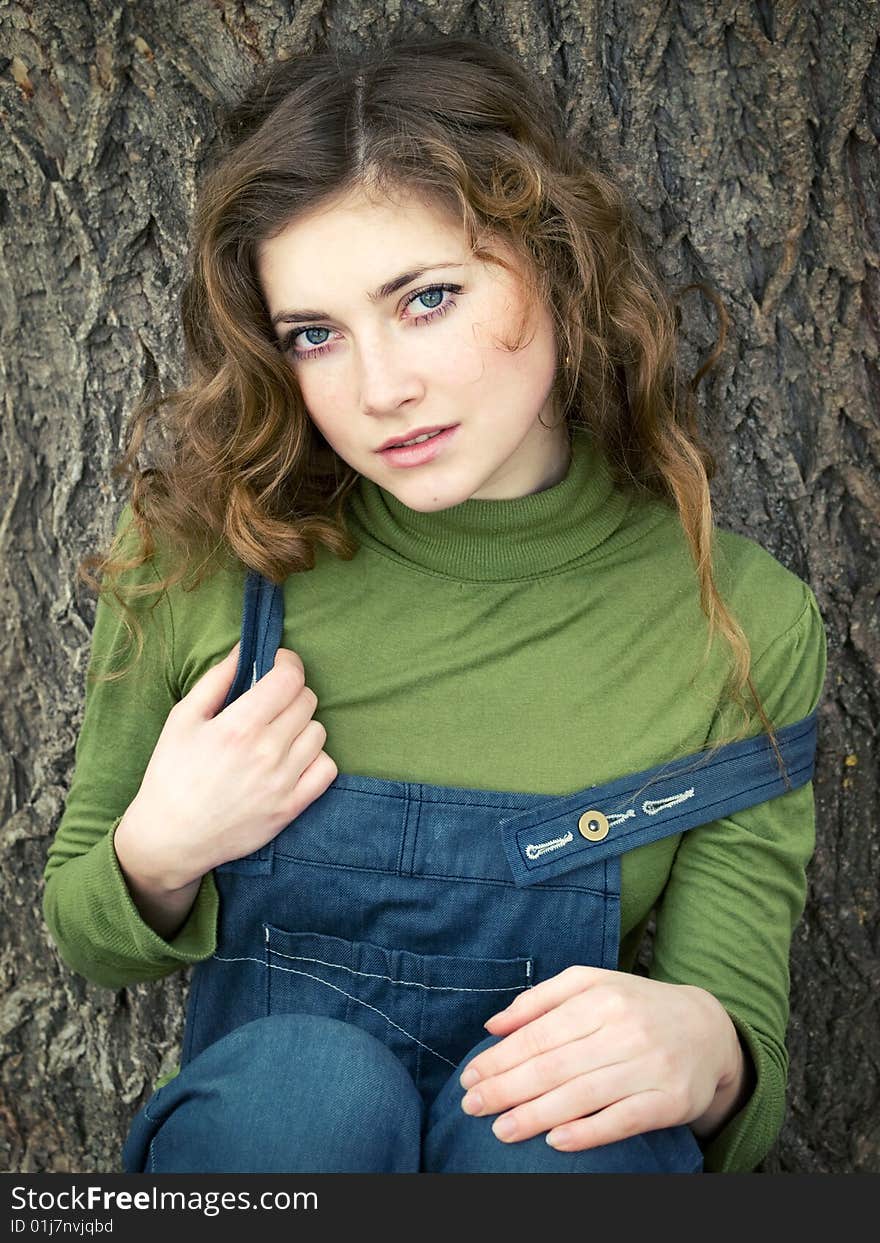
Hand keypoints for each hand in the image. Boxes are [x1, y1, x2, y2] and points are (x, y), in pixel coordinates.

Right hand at [119, 641, 337, 889]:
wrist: (170, 838)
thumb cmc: (171, 774)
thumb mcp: (183, 719)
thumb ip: (217, 679)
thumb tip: (244, 649)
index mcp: (238, 726)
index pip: (289, 678)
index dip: (287, 663)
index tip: (278, 664)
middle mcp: (266, 752)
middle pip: (307, 701)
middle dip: (291, 693)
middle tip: (271, 702)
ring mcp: (283, 782)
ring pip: (319, 732)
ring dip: (302, 725)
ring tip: (278, 733)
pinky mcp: (292, 808)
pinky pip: (327, 769)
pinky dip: (315, 758)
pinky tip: (293, 758)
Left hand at [457, 965, 744, 1151]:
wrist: (708, 1030)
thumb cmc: (636, 1007)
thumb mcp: (592, 984)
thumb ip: (541, 1000)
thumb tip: (492, 1026)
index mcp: (602, 998)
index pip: (541, 1032)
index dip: (502, 1057)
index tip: (470, 1076)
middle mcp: (626, 1029)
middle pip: (556, 1065)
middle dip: (507, 1088)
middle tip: (472, 1106)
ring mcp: (650, 1066)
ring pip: (584, 1094)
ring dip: (537, 1115)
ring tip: (501, 1129)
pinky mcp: (671, 1100)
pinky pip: (623, 1120)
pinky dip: (588, 1132)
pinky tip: (555, 1142)